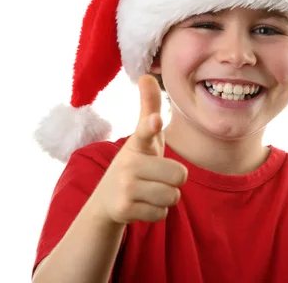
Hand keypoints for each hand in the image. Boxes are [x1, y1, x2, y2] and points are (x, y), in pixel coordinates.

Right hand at [90, 75, 187, 224]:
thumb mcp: (144, 137)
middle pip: (180, 175)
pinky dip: (157, 211)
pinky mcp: (124, 209)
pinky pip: (162, 213)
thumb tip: (146, 74)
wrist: (106, 200)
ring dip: (167, 197)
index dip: (151, 125)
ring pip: (173, 196)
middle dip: (174, 180)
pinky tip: (142, 205)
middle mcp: (128, 163)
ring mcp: (124, 187)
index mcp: (137, 143)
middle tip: (157, 178)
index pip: (146, 131)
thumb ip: (149, 107)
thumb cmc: (135, 162)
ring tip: (149, 191)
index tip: (154, 120)